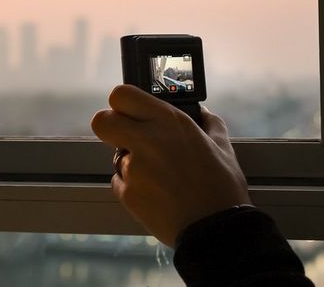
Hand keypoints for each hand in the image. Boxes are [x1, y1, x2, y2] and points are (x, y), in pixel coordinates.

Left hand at [91, 84, 250, 246]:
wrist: (215, 230)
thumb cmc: (221, 188)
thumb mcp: (222, 146)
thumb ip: (207, 122)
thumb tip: (201, 113)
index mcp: (169, 121)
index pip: (121, 94)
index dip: (123, 103)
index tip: (131, 111)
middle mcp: (147, 140)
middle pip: (101, 120)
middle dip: (110, 127)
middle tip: (127, 136)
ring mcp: (133, 168)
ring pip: (114, 155)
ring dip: (129, 161)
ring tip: (158, 175)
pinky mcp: (127, 194)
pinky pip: (120, 181)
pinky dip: (132, 185)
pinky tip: (156, 192)